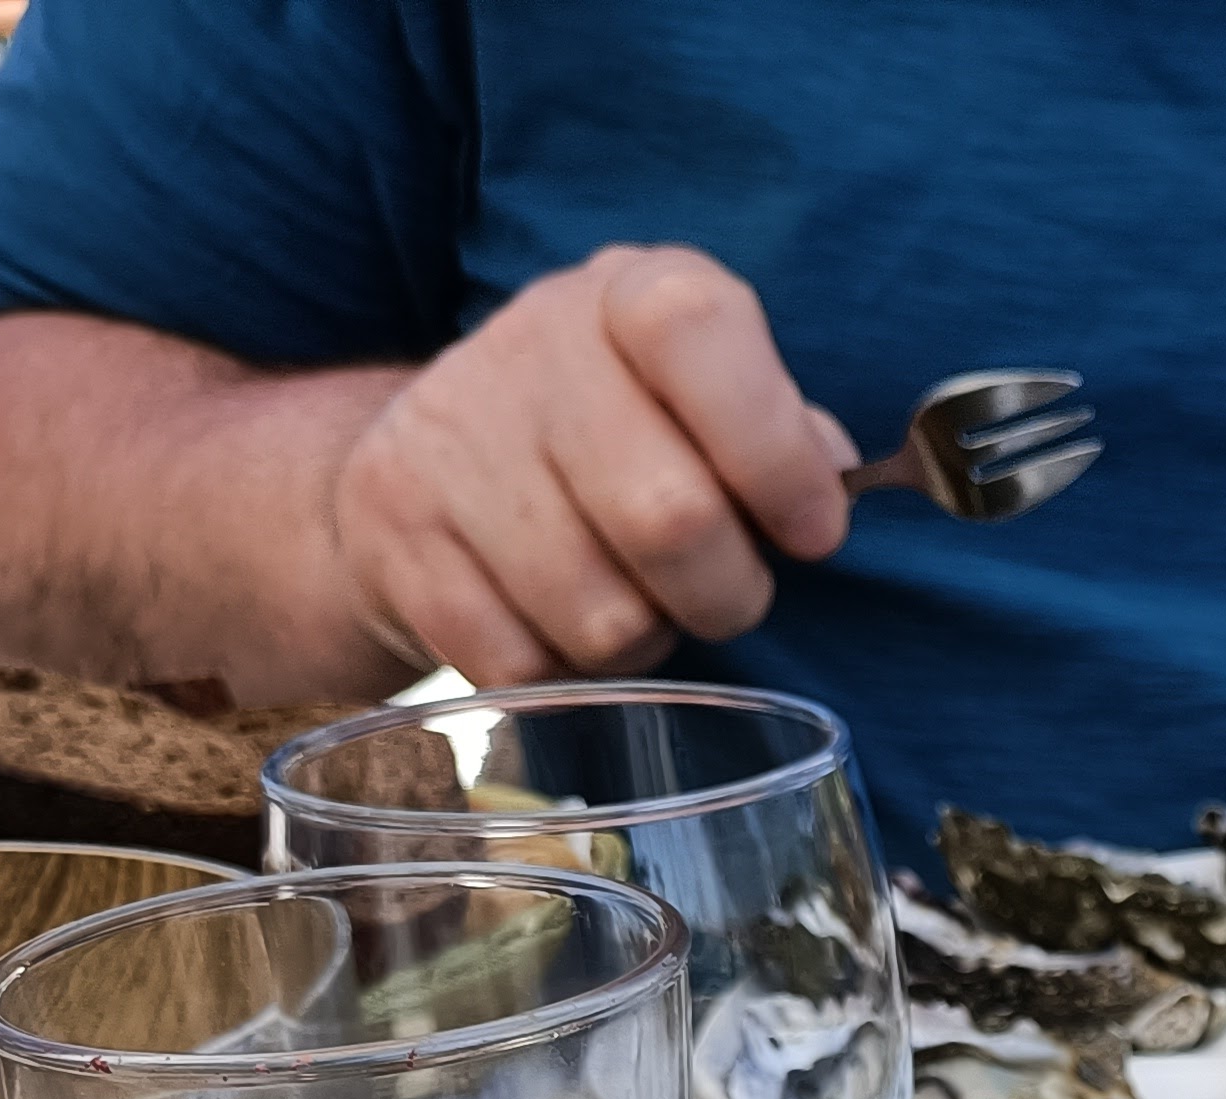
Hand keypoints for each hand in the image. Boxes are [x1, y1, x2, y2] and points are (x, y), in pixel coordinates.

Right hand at [332, 246, 857, 687]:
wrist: (426, 465)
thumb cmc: (615, 440)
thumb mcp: (703, 401)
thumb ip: (779, 431)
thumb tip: (832, 478)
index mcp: (629, 294)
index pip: (698, 331)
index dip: (775, 454)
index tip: (812, 532)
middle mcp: (532, 344)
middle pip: (668, 517)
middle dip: (725, 593)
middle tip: (723, 596)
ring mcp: (450, 435)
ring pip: (600, 616)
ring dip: (643, 641)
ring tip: (630, 603)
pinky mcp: (393, 527)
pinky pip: (522, 664)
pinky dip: (563, 677)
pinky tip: (557, 626)